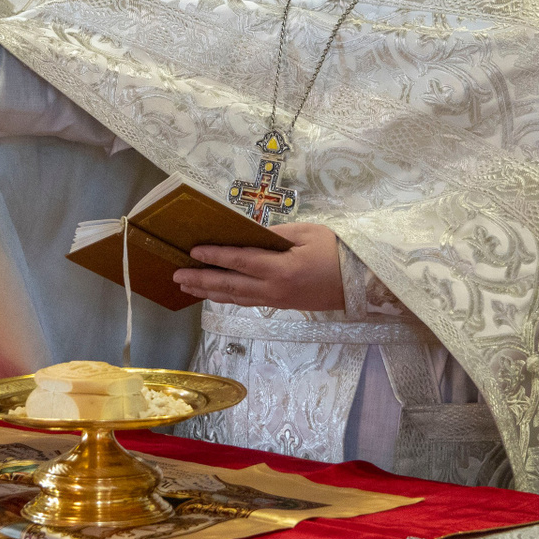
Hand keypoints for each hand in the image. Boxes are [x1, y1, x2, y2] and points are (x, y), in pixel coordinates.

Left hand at [174, 221, 345, 311]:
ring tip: (187, 287)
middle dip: (201, 280)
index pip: (239, 261)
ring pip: (236, 298)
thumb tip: (248, 234)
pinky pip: (248, 302)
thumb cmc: (338, 252)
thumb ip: (275, 235)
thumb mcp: (307, 233)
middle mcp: (274, 289)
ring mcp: (277, 300)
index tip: (192, 251)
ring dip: (209, 292)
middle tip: (176, 276)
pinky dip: (228, 297)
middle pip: (230, 286)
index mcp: (280, 269)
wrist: (363, 283)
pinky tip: (217, 294)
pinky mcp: (282, 305)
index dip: (214, 256)